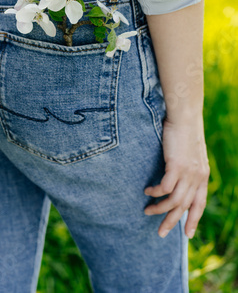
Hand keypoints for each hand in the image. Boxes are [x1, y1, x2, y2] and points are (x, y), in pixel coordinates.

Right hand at [143, 115, 209, 238]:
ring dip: (159, 209)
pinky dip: (155, 192)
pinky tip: (147, 191)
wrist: (185, 116)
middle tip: (160, 233)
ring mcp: (188, 173)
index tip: (187, 234)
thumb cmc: (185, 130)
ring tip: (147, 210)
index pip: (199, 203)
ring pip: (174, 201)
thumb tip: (179, 176)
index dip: (193, 219)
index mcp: (203, 175)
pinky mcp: (176, 167)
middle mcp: (198, 177)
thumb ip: (188, 167)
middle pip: (184, 207)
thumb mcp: (190, 153)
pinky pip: (164, 188)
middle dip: (172, 222)